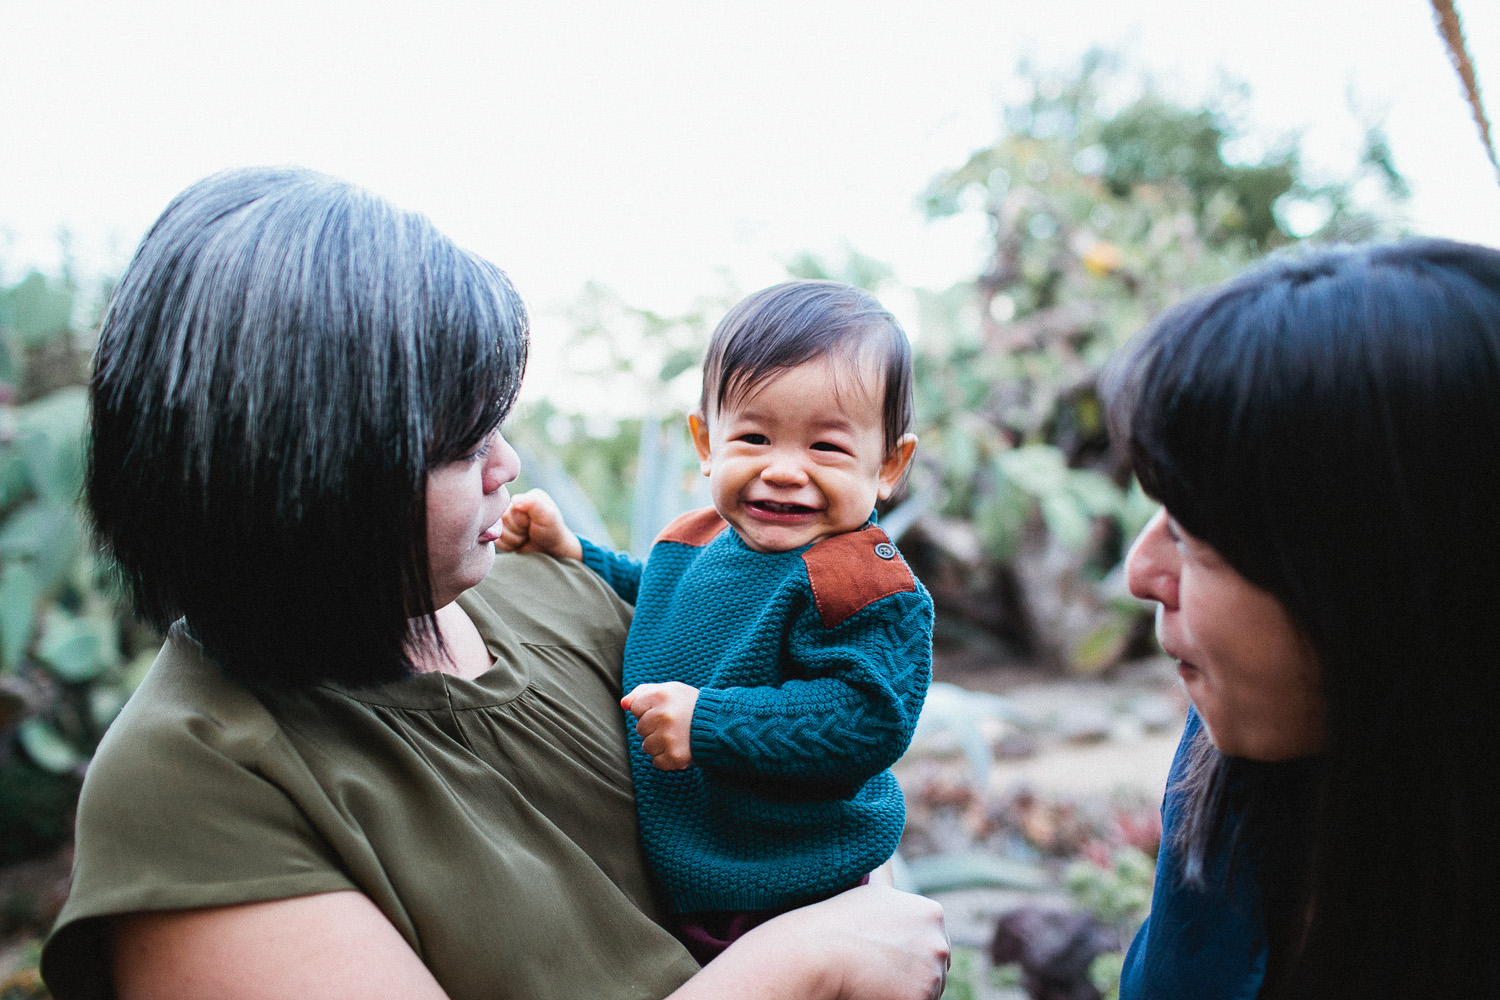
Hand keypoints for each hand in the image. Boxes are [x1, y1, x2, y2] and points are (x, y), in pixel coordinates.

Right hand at [498, 489, 582, 560]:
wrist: (551, 548)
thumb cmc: (552, 530)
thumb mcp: (547, 514)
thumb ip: (533, 502)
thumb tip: (514, 500)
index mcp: (525, 497)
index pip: (511, 507)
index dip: (520, 520)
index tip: (532, 523)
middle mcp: (514, 505)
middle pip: (503, 519)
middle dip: (518, 530)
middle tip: (530, 531)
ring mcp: (508, 519)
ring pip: (499, 531)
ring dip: (514, 539)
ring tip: (526, 537)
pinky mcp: (503, 532)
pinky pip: (497, 541)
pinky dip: (509, 546)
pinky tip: (519, 543)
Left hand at [621, 682, 698, 769]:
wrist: (719, 724)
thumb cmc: (690, 705)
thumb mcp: (669, 690)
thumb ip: (642, 692)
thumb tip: (623, 704)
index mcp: (661, 696)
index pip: (635, 708)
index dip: (647, 710)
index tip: (663, 710)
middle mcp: (663, 716)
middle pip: (640, 728)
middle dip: (653, 728)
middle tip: (672, 724)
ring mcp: (668, 737)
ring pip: (646, 747)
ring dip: (659, 744)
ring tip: (676, 736)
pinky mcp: (675, 756)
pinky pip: (657, 762)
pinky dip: (666, 759)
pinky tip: (678, 748)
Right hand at [777, 886, 948, 999]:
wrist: (820, 951)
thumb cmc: (839, 919)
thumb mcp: (871, 888)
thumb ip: (886, 871)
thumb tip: (885, 847)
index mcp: (932, 913)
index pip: (931, 943)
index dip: (906, 951)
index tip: (881, 951)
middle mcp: (940, 941)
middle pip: (933, 968)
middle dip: (910, 971)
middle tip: (875, 967)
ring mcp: (933, 972)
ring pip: (926, 989)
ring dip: (904, 989)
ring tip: (873, 978)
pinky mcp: (921, 998)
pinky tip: (875, 991)